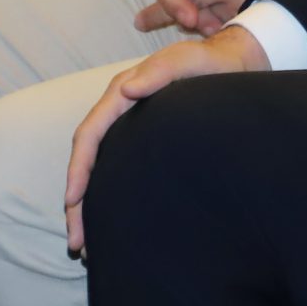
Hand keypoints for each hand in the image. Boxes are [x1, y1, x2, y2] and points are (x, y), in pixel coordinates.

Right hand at [65, 25, 268, 251]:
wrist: (233, 62)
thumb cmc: (211, 62)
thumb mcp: (189, 60)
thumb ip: (160, 72)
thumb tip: (126, 90)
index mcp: (122, 91)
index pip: (90, 133)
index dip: (79, 168)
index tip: (72, 200)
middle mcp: (119, 110)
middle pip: (87, 158)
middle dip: (77, 200)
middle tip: (77, 240)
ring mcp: (129, 126)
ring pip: (99, 170)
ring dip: (88, 205)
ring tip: (85, 245)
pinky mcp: (142, 139)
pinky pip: (116, 169)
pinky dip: (108, 196)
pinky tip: (110, 222)